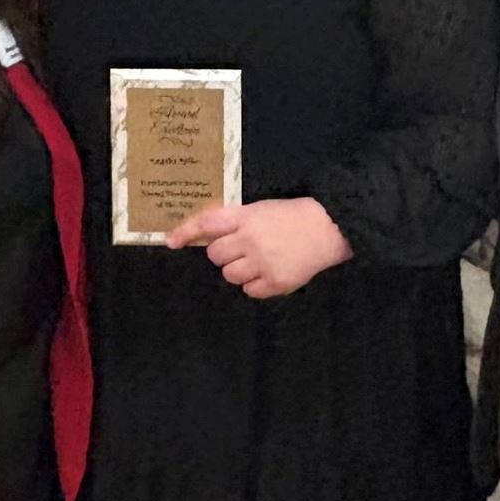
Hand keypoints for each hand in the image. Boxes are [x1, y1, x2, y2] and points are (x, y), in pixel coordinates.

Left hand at [166, 197, 351, 298]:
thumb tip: (204, 237)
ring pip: (230, 275)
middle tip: (242, 249)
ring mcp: (263, 263)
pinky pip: (249, 291)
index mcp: (246, 217)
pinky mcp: (275, 282)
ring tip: (258, 261)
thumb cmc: (292, 217)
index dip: (186, 231)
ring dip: (239, 270)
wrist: (328, 229)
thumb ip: (235, 222)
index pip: (207, 223)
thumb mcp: (261, 209)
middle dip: (224, 253)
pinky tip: (269, 272)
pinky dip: (255, 284)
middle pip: (215, 255)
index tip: (171, 241)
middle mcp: (251, 240)